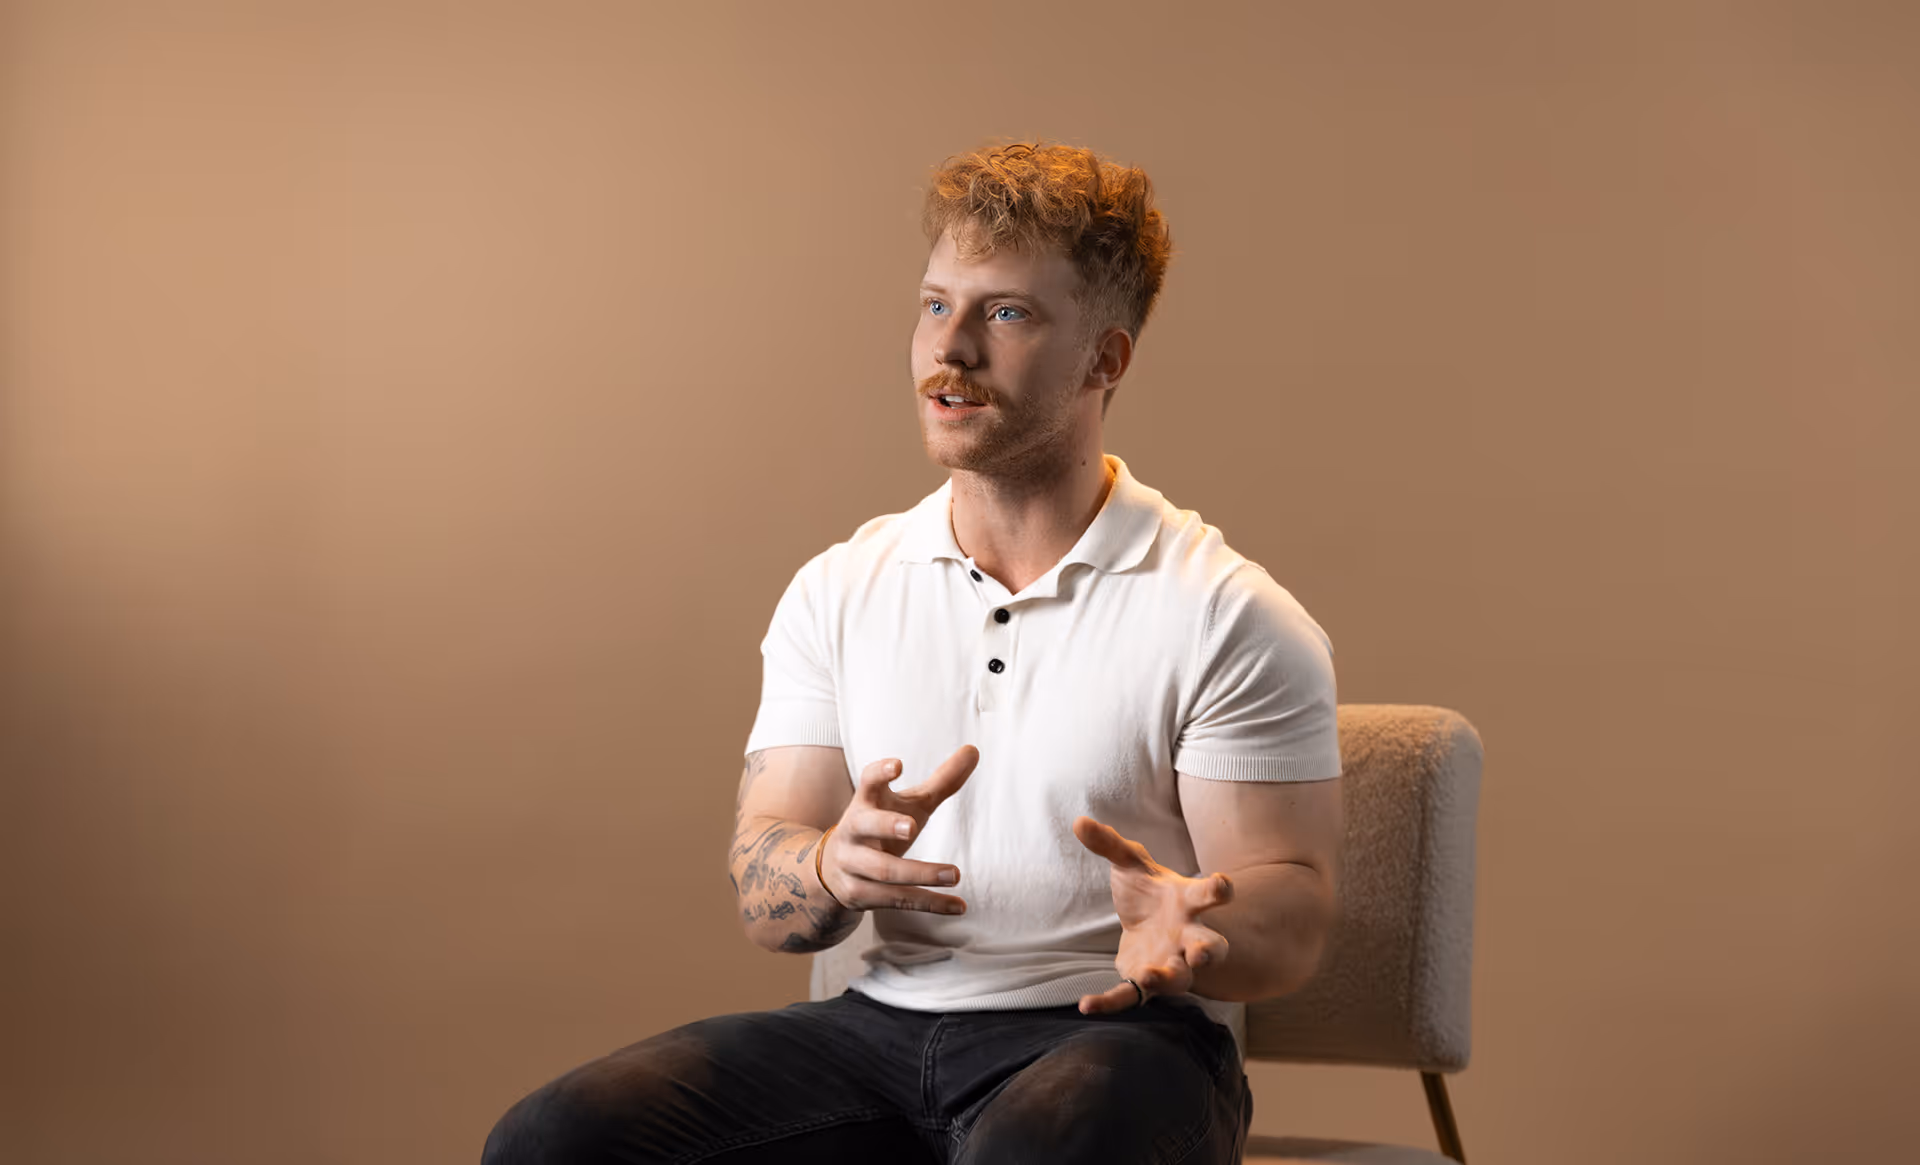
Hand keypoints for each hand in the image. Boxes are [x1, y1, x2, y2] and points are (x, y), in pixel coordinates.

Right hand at [819, 745, 978, 914]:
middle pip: (864, 826)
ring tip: (955, 874)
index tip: (897, 765)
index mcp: (865, 802)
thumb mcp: (909, 804)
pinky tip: (958, 906)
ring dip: (921, 873)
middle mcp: (853, 831)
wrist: (831, 871)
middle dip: (886, 825)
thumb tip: (974, 750)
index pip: (867, 782)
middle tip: (911, 826)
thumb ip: (941, 781)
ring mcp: (853, 864)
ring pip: (884, 871)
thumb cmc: (881, 828)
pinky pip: (896, 900)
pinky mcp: (860, 894)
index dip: (879, 773)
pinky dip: (929, 903)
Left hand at [1072, 816, 1232, 1013]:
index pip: (1209, 895)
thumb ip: (1108, 844)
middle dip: (1210, 952)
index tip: (1224, 885)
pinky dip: (1109, 1003)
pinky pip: (1131, 996)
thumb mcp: (1129, 864)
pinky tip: (1085, 1005)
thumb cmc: (1148, 891)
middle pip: (1210, 947)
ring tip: (1148, 975)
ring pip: (1180, 979)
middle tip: (1203, 954)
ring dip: (1169, 979)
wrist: (1145, 923)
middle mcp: (1187, 937)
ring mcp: (1170, 962)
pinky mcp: (1145, 981)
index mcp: (1188, 902)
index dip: (1219, 890)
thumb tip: (1079, 821)